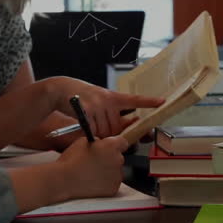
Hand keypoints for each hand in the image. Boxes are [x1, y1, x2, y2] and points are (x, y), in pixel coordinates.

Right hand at [45, 76, 163, 137]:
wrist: (60, 89)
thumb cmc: (80, 96)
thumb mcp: (98, 100)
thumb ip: (110, 112)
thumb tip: (119, 130)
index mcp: (112, 96)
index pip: (134, 99)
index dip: (149, 101)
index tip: (162, 101)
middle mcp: (107, 100)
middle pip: (115, 127)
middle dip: (108, 133)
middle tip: (98, 128)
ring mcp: (97, 105)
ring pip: (104, 131)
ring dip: (97, 133)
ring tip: (88, 124)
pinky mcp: (86, 111)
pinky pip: (92, 130)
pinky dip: (89, 132)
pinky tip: (83, 126)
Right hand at [56, 135, 128, 199]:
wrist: (65, 180)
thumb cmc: (71, 161)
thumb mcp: (82, 141)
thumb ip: (97, 142)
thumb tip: (101, 144)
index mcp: (111, 146)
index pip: (123, 142)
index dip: (116, 145)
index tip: (110, 148)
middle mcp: (117, 160)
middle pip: (118, 157)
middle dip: (109, 159)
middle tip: (95, 162)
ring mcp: (117, 176)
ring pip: (116, 171)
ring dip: (107, 171)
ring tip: (91, 173)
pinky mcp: (113, 188)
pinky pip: (112, 183)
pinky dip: (105, 183)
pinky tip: (93, 181)